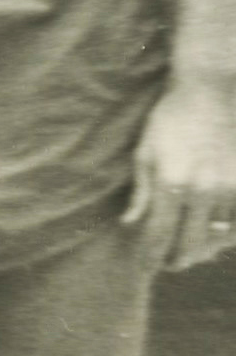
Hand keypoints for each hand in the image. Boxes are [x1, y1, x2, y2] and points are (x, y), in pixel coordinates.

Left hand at [129, 73, 235, 271]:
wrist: (214, 89)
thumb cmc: (172, 118)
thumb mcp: (145, 151)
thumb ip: (141, 191)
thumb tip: (130, 223)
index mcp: (170, 183)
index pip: (158, 235)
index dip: (151, 257)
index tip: (146, 267)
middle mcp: (202, 190)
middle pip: (192, 243)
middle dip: (180, 259)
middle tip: (172, 264)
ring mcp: (231, 186)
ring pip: (222, 236)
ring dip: (207, 249)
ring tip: (197, 252)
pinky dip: (231, 233)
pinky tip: (222, 235)